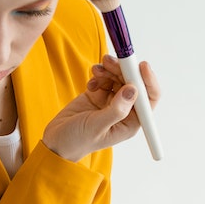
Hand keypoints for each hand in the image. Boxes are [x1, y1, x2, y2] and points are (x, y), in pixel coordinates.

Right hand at [41, 55, 161, 162]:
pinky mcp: (99, 95)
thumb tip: (133, 90)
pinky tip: (90, 83)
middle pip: (133, 83)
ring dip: (110, 70)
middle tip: (109, 61)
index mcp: (130, 123)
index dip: (148, 80)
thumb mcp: (96, 126)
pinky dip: (99, 75)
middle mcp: (124, 111)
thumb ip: (116, 109)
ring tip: (96, 70)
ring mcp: (112, 102)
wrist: (55, 141)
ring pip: (119, 77)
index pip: (149, 99)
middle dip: (123, 70)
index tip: (140, 65)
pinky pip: (106, 78)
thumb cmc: (76, 141)